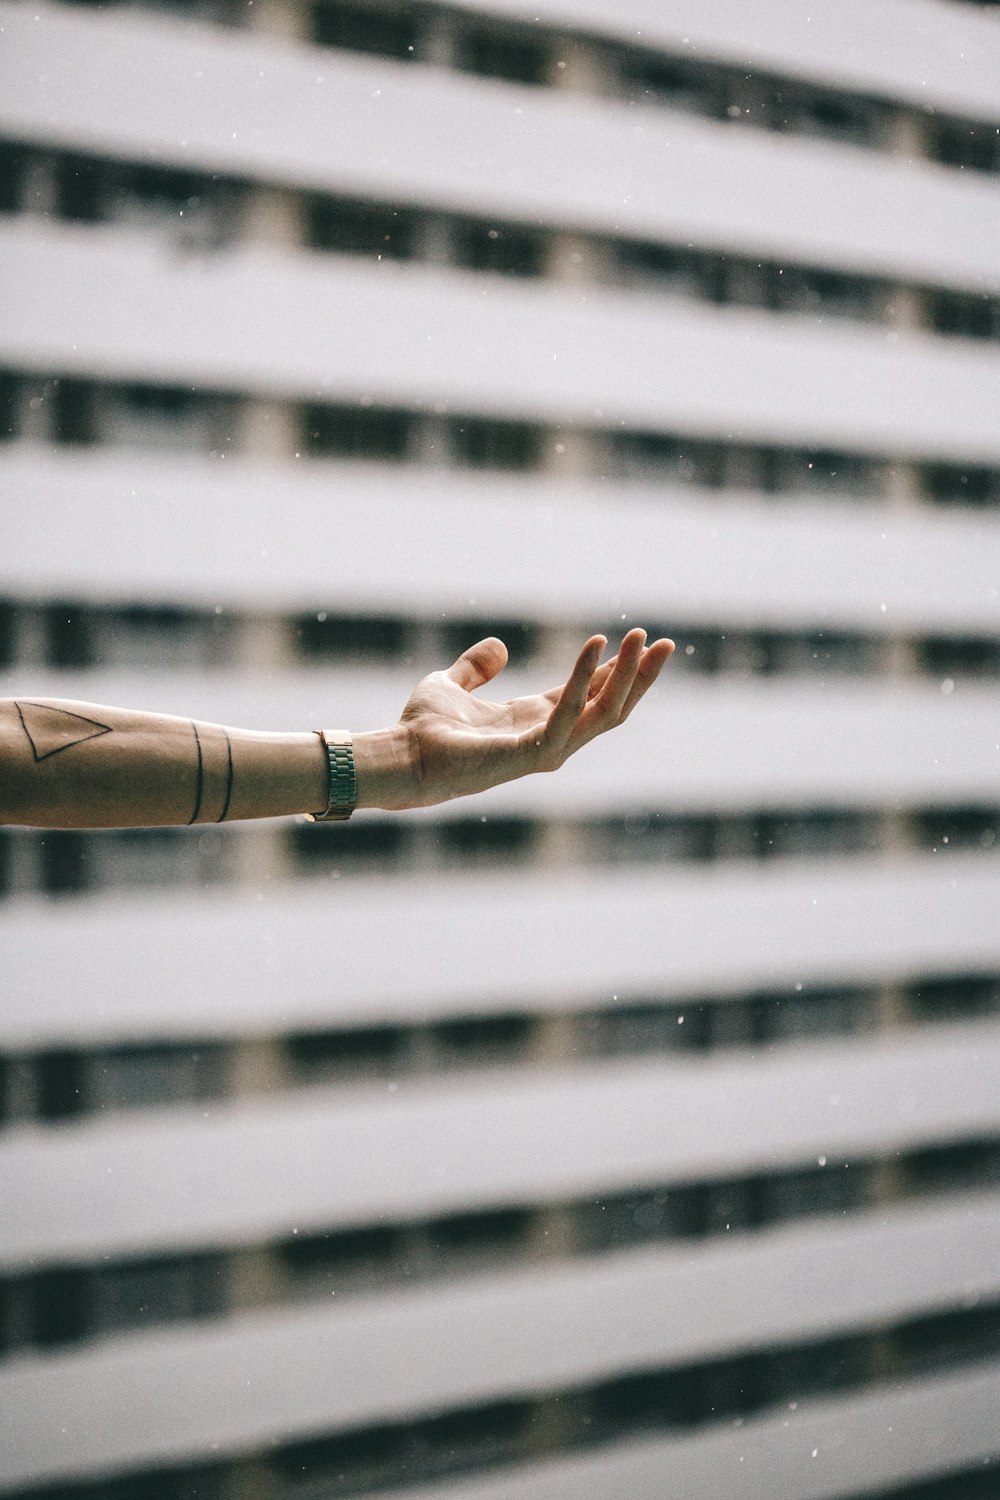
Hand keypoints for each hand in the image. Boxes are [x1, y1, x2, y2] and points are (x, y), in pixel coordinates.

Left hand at [353, 629, 674, 809]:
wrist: (401, 757)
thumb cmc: (422, 730)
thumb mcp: (451, 684)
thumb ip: (476, 667)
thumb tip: (499, 647)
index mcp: (536, 722)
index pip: (592, 696)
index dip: (618, 670)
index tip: (643, 642)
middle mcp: (548, 738)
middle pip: (610, 708)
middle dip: (640, 676)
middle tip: (665, 642)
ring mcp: (545, 750)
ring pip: (604, 714)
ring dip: (627, 676)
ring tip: (642, 640)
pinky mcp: (532, 753)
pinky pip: (569, 712)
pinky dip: (584, 679)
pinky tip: (595, 646)